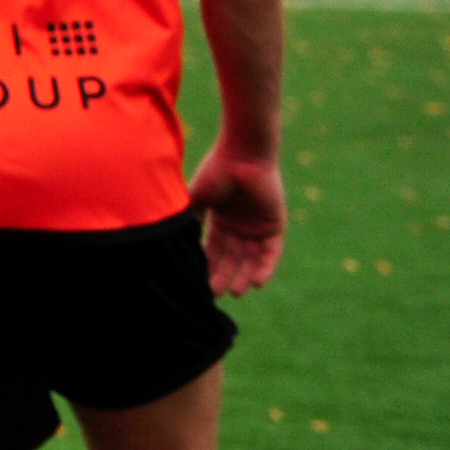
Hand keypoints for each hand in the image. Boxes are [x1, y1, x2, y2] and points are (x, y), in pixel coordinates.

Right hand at [190, 143, 283, 293]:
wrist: (243, 156)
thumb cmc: (216, 172)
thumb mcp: (197, 198)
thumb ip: (190, 219)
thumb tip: (175, 242)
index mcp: (220, 218)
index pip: (213, 247)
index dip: (206, 264)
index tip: (198, 282)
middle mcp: (239, 225)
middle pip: (231, 256)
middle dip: (222, 274)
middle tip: (214, 294)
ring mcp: (257, 226)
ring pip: (250, 259)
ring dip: (243, 276)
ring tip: (234, 293)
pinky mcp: (274, 227)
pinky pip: (270, 253)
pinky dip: (264, 268)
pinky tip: (256, 283)